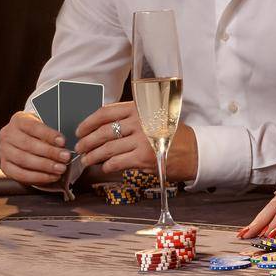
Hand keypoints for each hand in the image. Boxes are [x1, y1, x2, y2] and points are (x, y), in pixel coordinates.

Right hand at [0, 111, 71, 186]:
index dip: (49, 135)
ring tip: (60, 168)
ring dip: (45, 166)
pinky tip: (51, 176)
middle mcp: (7, 135)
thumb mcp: (43, 127)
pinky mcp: (4, 166)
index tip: (62, 142)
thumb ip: (51, 135)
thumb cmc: (38, 133)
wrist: (22, 140)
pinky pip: (20, 174)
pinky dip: (37, 177)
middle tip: (65, 157)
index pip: (33, 127)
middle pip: (28, 145)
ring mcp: (3, 151)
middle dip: (49, 152)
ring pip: (23, 160)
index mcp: (19, 121)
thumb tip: (62, 146)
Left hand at [72, 103, 197, 182]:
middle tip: (81, 148)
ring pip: (106, 148)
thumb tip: (102, 126)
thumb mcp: (155, 117)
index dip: (88, 122)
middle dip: (87, 142)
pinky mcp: (143, 157)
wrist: (195, 152)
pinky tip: (105, 167)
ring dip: (93, 156)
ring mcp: (142, 139)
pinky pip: (116, 162)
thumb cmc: (174, 135)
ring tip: (87, 160)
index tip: (80, 130)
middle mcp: (140, 121)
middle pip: (103, 131)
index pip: (106, 112)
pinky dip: (107, 166)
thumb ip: (132, 117)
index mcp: (141, 108)